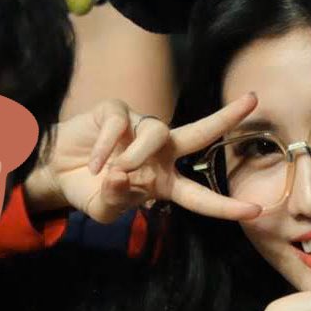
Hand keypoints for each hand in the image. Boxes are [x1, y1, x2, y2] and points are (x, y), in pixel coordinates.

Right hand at [26, 95, 262, 222]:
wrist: (55, 172)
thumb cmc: (88, 191)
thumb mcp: (104, 209)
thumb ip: (117, 200)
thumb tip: (121, 176)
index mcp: (164, 181)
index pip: (200, 196)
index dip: (226, 205)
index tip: (255, 210)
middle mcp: (159, 152)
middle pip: (199, 133)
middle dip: (226, 117)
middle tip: (253, 101)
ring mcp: (138, 129)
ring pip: (158, 132)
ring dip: (140, 154)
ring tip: (118, 171)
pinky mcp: (116, 112)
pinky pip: (121, 124)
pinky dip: (107, 147)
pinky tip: (95, 162)